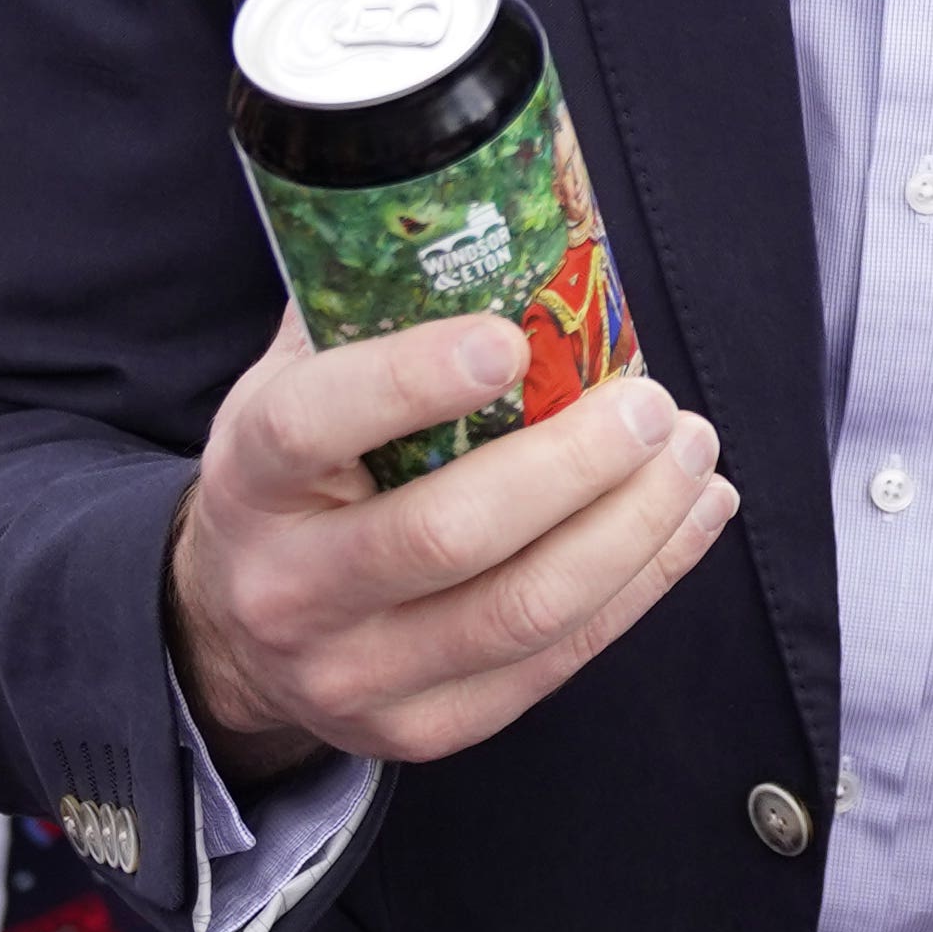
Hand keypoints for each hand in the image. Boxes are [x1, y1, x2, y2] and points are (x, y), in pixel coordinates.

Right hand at [166, 310, 737, 781]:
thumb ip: (368, 311)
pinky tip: (693, 516)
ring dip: (634, 528)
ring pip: (522, 611)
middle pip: (447, 535)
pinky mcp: (428, 728)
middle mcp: (291, 587)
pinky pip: (558, 660)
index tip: (507, 338)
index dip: (410, 381)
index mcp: (249, 480)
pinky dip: (643, 581)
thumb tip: (491, 203)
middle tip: (653, 406)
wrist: (237, 633)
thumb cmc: (300, 477)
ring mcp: (357, 673)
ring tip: (695, 454)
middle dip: (574, 465)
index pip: (312, 427)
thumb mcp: (292, 387)